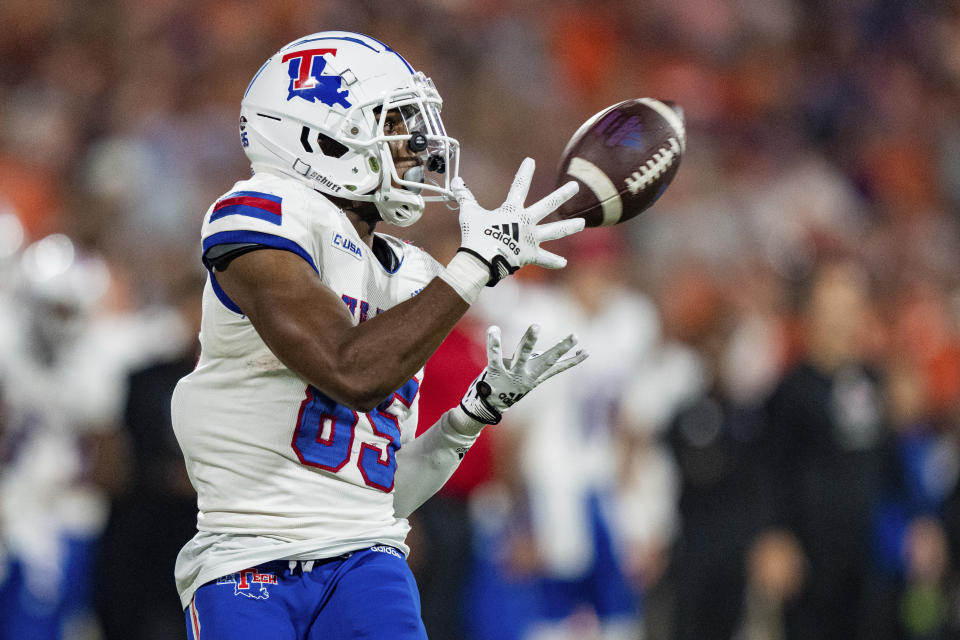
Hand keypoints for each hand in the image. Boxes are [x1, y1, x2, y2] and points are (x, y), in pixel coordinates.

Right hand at [453, 158, 583, 285]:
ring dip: (569, 227)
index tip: (531, 160)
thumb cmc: (474, 235)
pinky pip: (545, 259)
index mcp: (512, 210)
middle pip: (548, 205)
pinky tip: (564, 263)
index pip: (519, 186)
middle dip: (562, 194)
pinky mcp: (530, 255)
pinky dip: (553, 262)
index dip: (525, 172)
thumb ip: (465, 196)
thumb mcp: (469, 213)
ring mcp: (531, 238)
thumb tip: (456, 181)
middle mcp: (526, 222)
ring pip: (555, 231)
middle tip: (575, 186)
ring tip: (582, 223)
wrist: (480, 259)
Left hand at [460, 325, 587, 423]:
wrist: (490, 405)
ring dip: (529, 341)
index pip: (557, 367)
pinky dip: (494, 343)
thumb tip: (547, 353)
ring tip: (536, 327)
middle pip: (547, 360)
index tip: (586, 352)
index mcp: (536, 376)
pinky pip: (495, 356)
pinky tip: (494, 329)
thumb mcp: (527, 378)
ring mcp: (512, 374)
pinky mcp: (496, 372)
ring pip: (523, 355)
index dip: (572, 361)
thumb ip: (537, 364)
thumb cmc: (510, 386)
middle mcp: (527, 375)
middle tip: (575, 336)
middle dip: (561, 348)